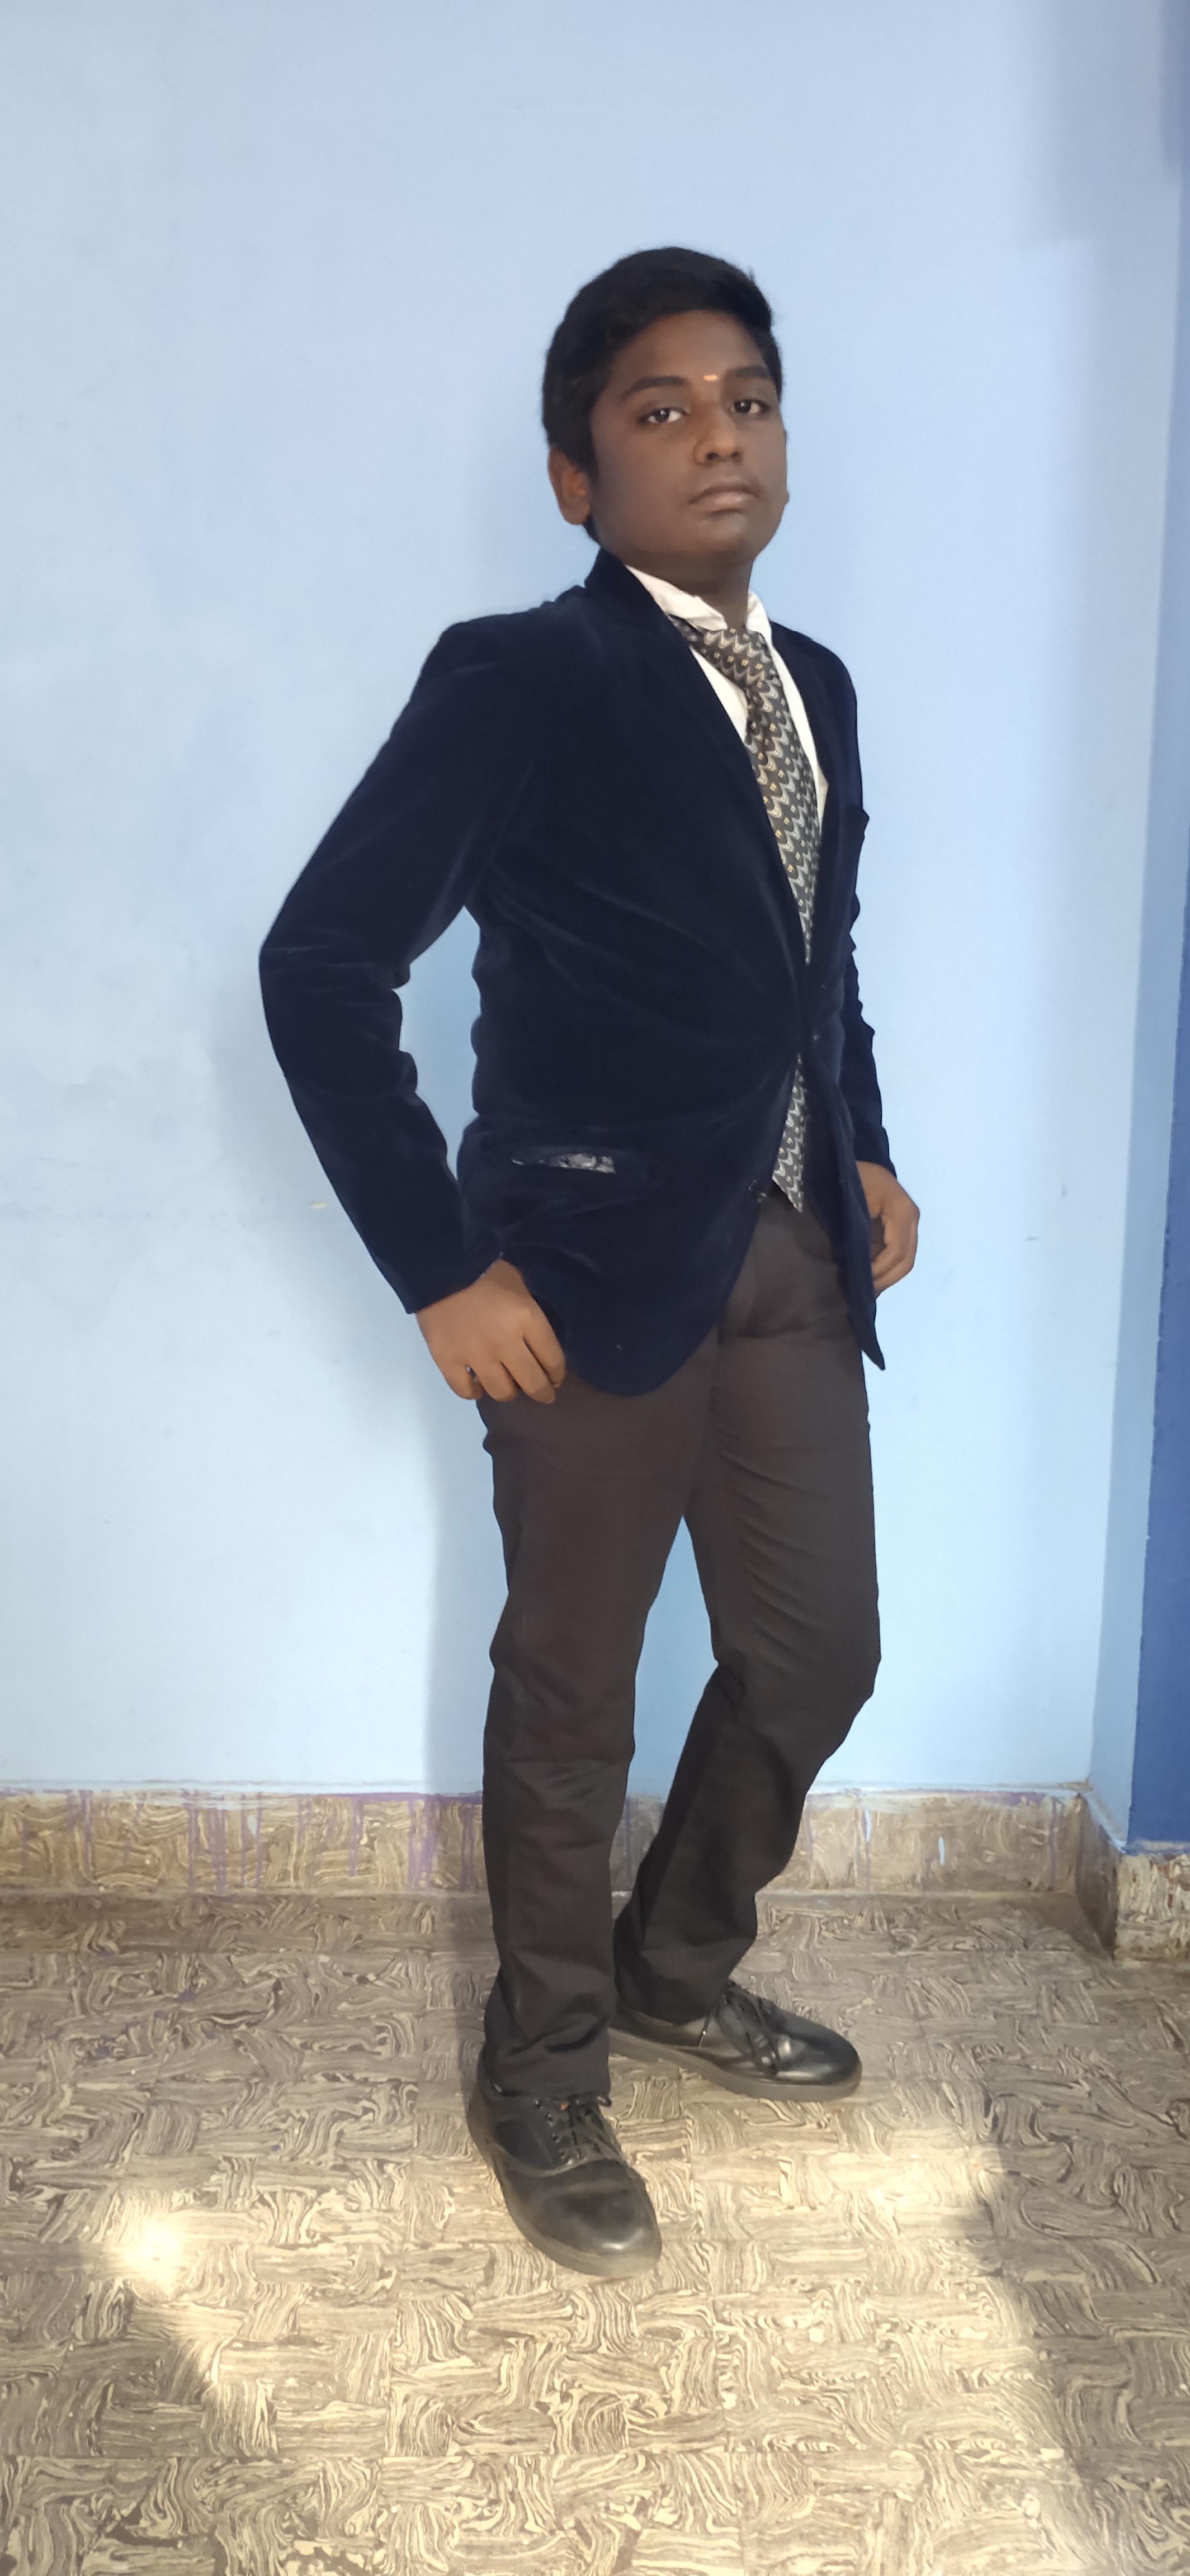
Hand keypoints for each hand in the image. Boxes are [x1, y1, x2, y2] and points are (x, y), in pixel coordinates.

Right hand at [416, 1259, 565, 1402]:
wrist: (441, 1266)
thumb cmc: (485, 1270)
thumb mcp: (519, 1284)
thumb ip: (529, 1313)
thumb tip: (534, 1340)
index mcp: (527, 1319)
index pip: (553, 1359)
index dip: (557, 1374)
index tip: (555, 1378)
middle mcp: (505, 1343)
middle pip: (532, 1382)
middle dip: (542, 1392)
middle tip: (542, 1394)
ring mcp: (475, 1355)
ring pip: (501, 1392)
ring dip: (509, 1392)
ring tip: (507, 1386)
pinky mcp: (448, 1360)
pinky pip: (465, 1390)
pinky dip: (474, 1392)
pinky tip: (477, 1385)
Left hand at [856, 1160, 918, 1293]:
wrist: (853, 1162)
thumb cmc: (851, 1179)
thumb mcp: (852, 1203)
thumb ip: (859, 1233)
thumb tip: (861, 1264)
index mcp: (902, 1210)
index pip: (897, 1251)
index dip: (880, 1270)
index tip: (859, 1279)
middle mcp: (912, 1218)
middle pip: (906, 1260)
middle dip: (886, 1278)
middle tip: (864, 1291)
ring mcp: (910, 1222)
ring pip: (906, 1260)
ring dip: (887, 1275)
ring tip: (868, 1287)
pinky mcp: (903, 1226)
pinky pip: (900, 1253)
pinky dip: (887, 1267)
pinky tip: (872, 1276)